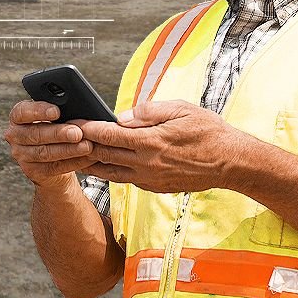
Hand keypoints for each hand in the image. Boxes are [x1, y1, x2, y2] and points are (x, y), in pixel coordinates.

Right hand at [4, 100, 99, 185]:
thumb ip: (59, 113)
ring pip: (45, 152)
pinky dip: (73, 162)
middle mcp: (15, 135)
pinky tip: (86, 158)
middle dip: (59, 133)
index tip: (57, 111)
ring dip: (68, 149)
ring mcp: (21, 155)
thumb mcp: (53, 118)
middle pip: (35, 134)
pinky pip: (54, 167)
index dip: (39, 111)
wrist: (53, 158)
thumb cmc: (55, 130)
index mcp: (18, 118)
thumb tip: (77, 110)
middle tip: (77, 132)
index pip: (22, 112)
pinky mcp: (32, 171)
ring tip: (87, 146)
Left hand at [75, 100, 248, 193]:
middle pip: (105, 155)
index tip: (73, 122)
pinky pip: (126, 179)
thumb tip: (121, 116)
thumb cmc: (209, 131)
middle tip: (66, 136)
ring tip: (73, 154)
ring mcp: (151, 179)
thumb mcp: (181, 110)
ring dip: (91, 163)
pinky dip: (110, 171)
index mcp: (152, 142)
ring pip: (111, 172)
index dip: (89, 128)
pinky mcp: (155, 187)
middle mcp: (147, 164)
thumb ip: (148, 112)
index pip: (110, 136)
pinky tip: (102, 164)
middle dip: (83, 145)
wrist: (232, 163)